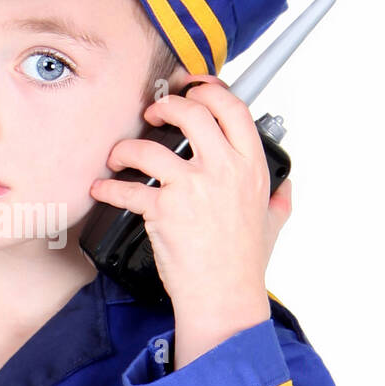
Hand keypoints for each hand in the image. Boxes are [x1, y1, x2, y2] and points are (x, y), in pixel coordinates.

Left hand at [88, 77, 291, 322]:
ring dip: (127, 147)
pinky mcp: (163, 209)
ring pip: (149, 147)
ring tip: (120, 155)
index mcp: (250, 166)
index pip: (232, 108)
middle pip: (191, 113)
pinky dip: (107, 187)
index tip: (193, 88)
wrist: (224, 297)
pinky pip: (126, 188)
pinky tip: (100, 188)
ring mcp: (192, 187)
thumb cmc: (245, 263)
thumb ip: (279, 198)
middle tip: (152, 113)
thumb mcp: (273, 223)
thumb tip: (284, 185)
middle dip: (165, 105)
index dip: (209, 90)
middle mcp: (223, 169)